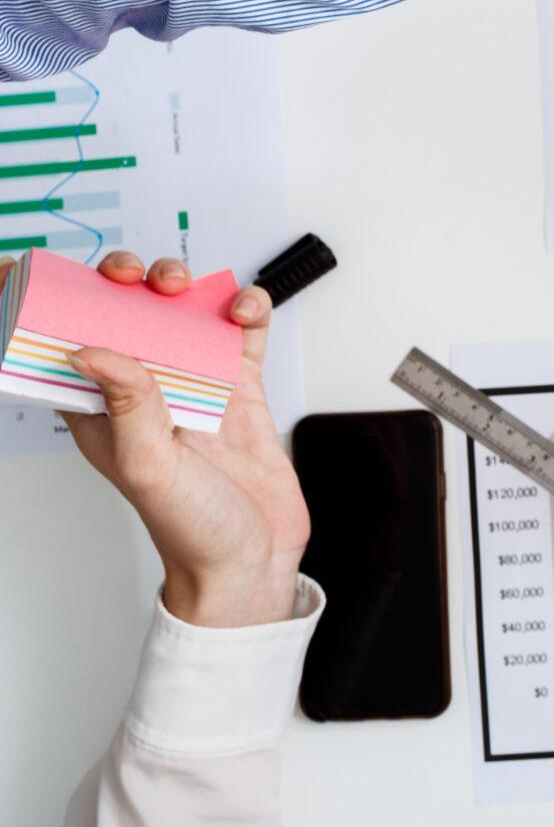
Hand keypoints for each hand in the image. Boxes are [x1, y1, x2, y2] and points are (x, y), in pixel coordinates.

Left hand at [60, 255, 304, 628]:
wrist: (253, 556)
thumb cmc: (189, 528)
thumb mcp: (147, 466)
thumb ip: (127, 404)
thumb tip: (93, 349)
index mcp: (99, 409)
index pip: (58, 345)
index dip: (42, 307)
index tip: (26, 270)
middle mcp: (142, 389)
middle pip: (122, 313)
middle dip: (125, 281)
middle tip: (135, 280)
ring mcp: (192, 382)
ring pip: (180, 310)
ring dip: (185, 285)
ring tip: (187, 290)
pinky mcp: (239, 383)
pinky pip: (240, 330)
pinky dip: (245, 309)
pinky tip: (242, 312)